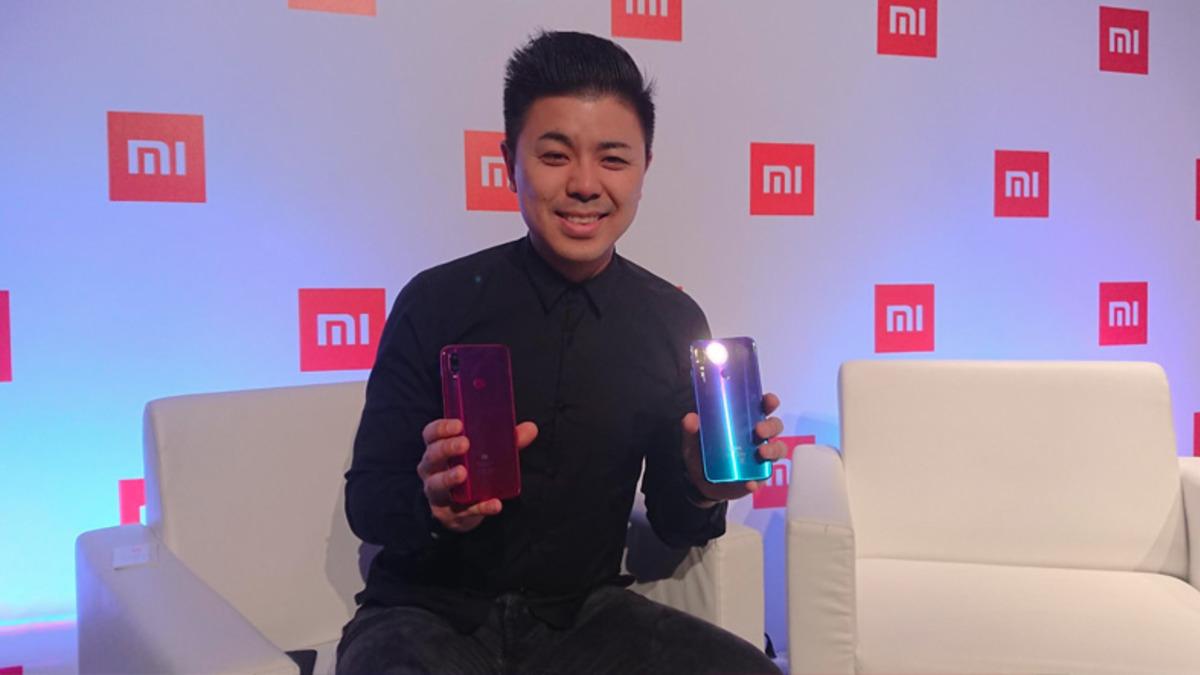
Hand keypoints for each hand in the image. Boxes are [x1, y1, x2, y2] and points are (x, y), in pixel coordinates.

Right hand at [417, 418, 537, 532]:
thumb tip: (531, 428)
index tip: (459, 424)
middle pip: (432, 456)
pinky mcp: (451, 514)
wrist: (461, 512)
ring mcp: (439, 494)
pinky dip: (480, 507)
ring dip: (449, 478)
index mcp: (439, 450)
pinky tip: (494, 504)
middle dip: (446, 448)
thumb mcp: (484, 455)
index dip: (441, 428)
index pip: (431, 435)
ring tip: (463, 473)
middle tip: (465, 444)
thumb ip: (506, 442)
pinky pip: (465, 511)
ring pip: (437, 485)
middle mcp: (432, 470)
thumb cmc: (470, 473)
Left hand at [681, 392, 786, 504]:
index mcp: (744, 421)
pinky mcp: (757, 477)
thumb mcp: (693, 440)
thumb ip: (691, 429)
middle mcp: (756, 437)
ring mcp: (759, 457)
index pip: (762, 407)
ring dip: (773, 450)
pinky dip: (757, 481)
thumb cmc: (702, 453)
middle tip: (759, 430)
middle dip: (770, 426)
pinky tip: (750, 483)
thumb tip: (691, 419)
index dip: (769, 402)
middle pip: (774, 426)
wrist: (699, 482)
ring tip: (761, 453)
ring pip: (777, 449)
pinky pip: (763, 478)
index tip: (769, 401)